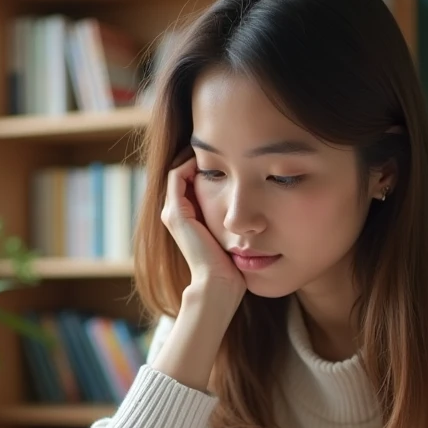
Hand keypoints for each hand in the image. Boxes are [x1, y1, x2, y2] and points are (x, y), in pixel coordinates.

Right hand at [161, 154, 245, 308]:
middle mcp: (175, 213)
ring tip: (217, 145)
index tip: (230, 154)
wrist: (219, 283)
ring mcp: (172, 212)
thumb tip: (255, 206)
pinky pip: (177, 176)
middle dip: (203, 157)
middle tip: (223, 144)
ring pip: (179, 171)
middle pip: (183, 173)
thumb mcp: (232, 234)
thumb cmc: (230, 264)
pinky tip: (213, 157)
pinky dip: (191, 162)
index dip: (209, 165)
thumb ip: (233, 218)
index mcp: (186, 218)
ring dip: (197, 156)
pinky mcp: (176, 213)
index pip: (191, 181)